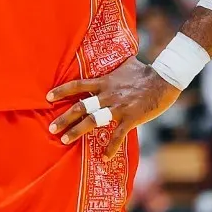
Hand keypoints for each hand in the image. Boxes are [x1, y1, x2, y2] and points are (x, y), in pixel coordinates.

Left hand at [47, 57, 182, 158]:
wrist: (164, 81)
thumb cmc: (145, 71)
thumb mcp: (125, 63)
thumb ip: (114, 64)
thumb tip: (111, 53)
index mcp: (104, 82)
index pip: (77, 85)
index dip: (61, 91)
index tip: (48, 97)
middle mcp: (107, 95)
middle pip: (80, 107)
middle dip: (64, 118)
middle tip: (51, 128)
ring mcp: (117, 107)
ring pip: (92, 121)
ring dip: (77, 131)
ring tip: (64, 140)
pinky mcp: (130, 118)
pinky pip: (117, 135)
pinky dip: (110, 147)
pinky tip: (104, 158)